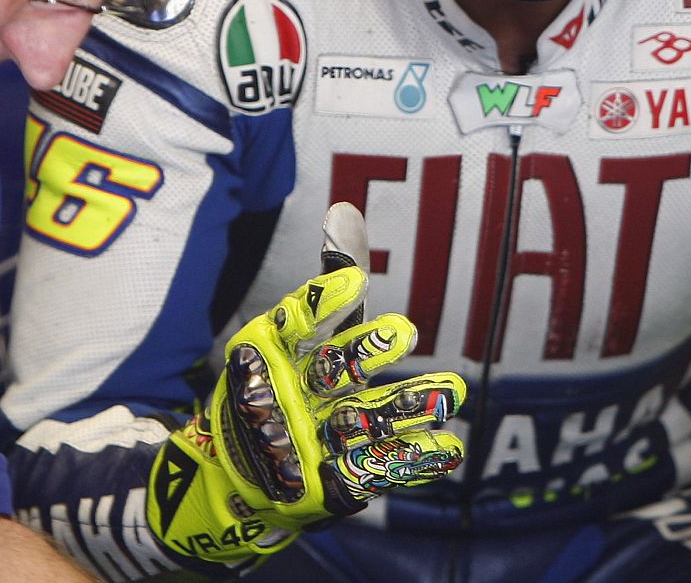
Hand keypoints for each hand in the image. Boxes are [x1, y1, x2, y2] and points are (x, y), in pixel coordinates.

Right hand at [146, 209, 465, 571]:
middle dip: (368, 352)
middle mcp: (286, 397)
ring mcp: (308, 443)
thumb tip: (344, 210)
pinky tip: (451, 447)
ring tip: (454, 392)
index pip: (295, 322)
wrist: (237, 478)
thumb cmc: (275, 384)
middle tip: (404, 330)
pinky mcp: (330, 480)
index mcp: (270, 352)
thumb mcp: (293, 332)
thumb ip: (328, 281)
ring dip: (409, 406)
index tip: (354, 279)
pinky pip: (378, 465)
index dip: (322, 302)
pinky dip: (414, 457)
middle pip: (332, 371)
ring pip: (363, 419)